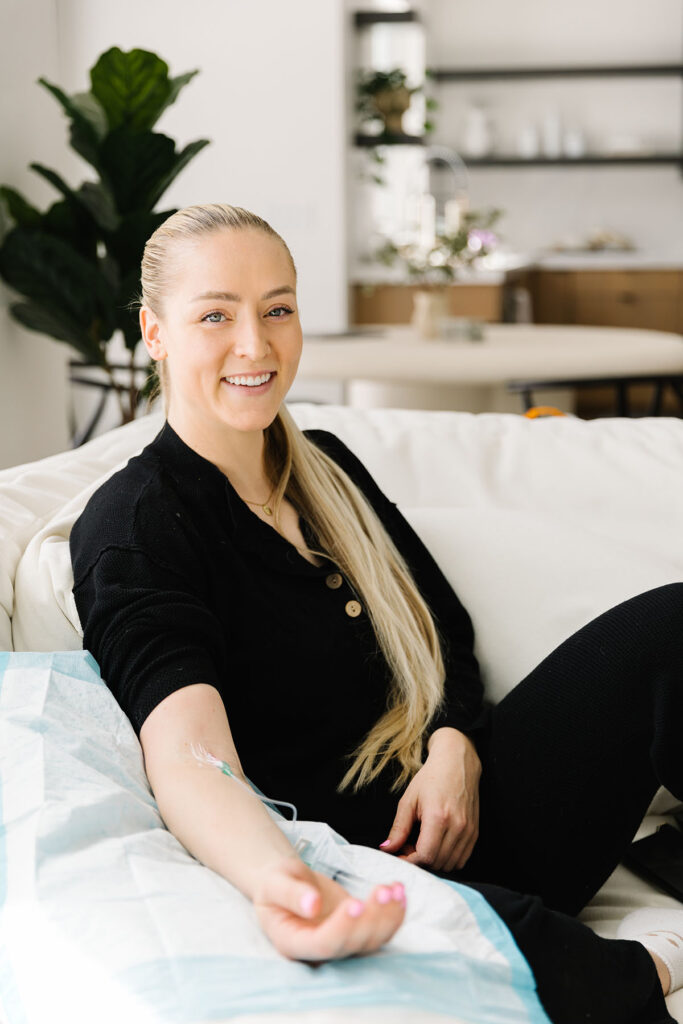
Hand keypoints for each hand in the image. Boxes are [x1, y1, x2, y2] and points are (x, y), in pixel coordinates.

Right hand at [252, 856, 405, 961]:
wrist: (286, 883)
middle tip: (381, 890)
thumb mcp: (275, 882)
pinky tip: (399, 890)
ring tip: (394, 889)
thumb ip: (290, 894)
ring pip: (372, 941)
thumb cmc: (275, 883)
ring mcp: (341, 942)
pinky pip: (380, 929)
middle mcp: (319, 950)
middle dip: (371, 919)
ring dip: (388, 917)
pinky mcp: (357, 930)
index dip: (342, 928)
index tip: (355, 903)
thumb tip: (312, 905)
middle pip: (352, 945)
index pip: (322, 944)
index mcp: (293, 942)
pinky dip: (394, 912)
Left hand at [379, 728, 480, 872]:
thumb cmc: (431, 778)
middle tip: (407, 847)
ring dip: (433, 862)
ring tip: (421, 845)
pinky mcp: (475, 833)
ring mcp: (468, 831)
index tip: (399, 856)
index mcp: (438, 817)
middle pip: (437, 863)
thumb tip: (387, 849)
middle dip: (419, 861)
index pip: (425, 856)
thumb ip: (399, 828)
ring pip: (450, 865)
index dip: (409, 861)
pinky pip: (461, 859)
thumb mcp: (409, 800)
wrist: (457, 763)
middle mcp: (457, 826)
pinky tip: (436, 845)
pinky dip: (447, 859)